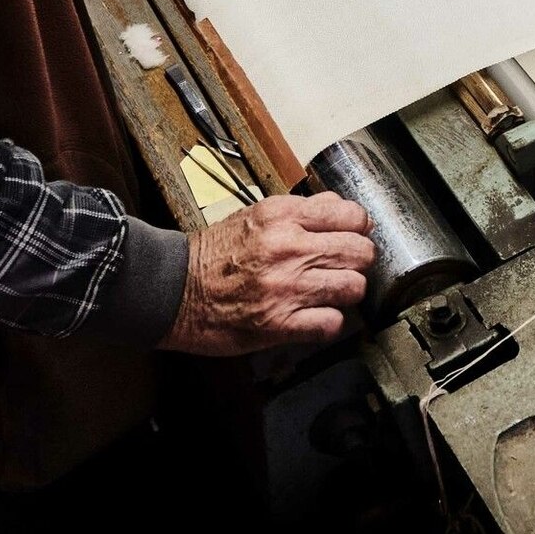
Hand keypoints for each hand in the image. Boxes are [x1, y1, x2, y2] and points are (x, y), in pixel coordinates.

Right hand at [159, 192, 373, 354]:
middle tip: (344, 267)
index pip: (352, 216)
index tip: (351, 237)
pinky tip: (316, 317)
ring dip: (346, 292)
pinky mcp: (280, 323)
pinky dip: (329, 323)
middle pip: (361, 252)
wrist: (173, 289)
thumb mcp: (255, 216)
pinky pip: (331, 324)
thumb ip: (302, 211)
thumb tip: (341, 209)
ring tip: (331, 293)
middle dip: (358, 261)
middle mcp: (288, 248)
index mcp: (283, 216)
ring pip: (354, 287)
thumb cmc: (213, 254)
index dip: (359, 229)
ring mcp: (286, 287)